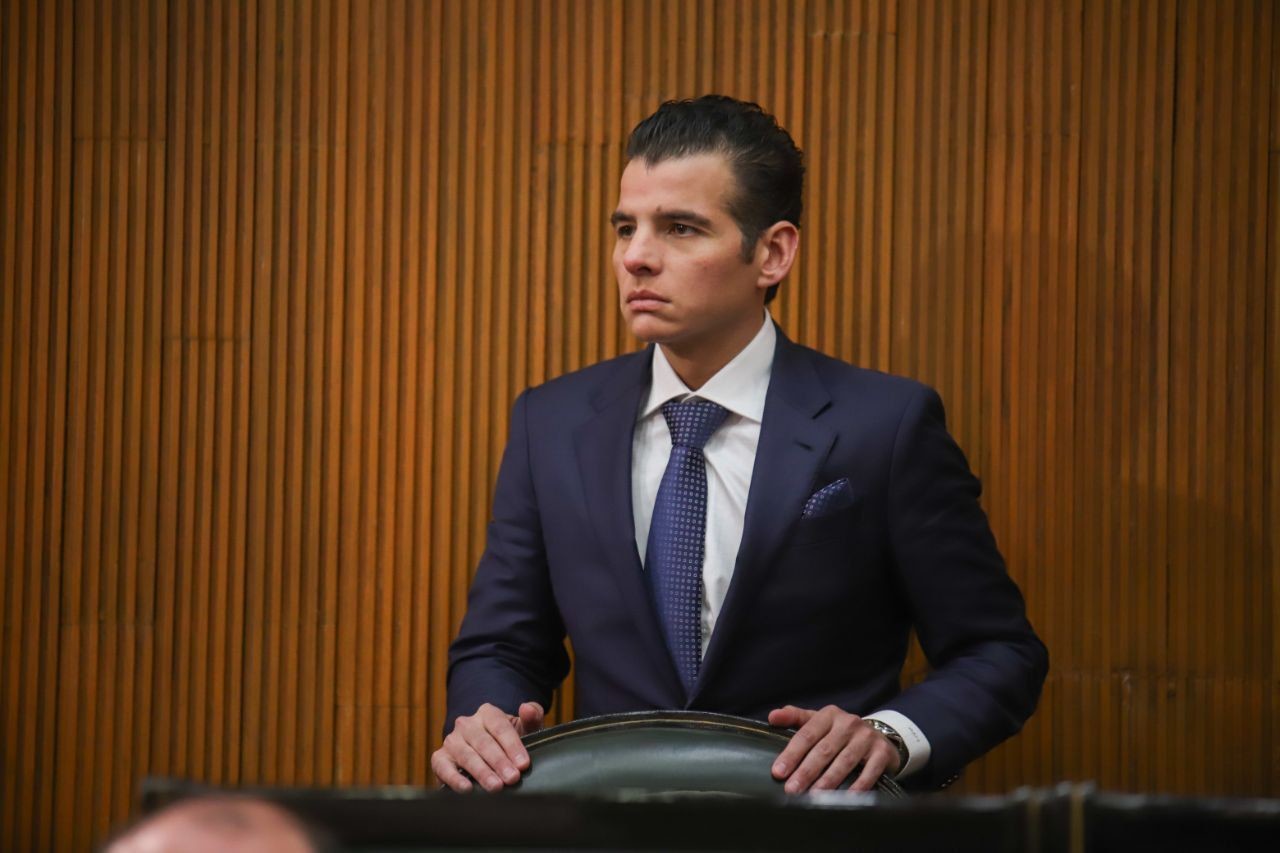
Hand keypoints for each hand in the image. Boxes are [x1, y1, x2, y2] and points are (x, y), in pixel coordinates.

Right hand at [431, 702, 544, 791]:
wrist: (488, 756)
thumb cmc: (509, 743)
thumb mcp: (524, 729)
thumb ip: (532, 717)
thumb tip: (526, 708)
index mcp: (488, 713)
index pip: (500, 727)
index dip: (513, 746)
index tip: (523, 764)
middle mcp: (466, 724)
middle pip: (483, 742)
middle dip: (499, 762)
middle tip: (512, 778)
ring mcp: (451, 741)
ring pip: (466, 755)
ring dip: (481, 772)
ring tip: (496, 787)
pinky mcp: (439, 758)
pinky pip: (443, 767)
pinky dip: (454, 778)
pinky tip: (467, 789)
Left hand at [768, 705, 900, 792]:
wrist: (880, 737)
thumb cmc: (840, 733)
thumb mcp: (819, 721)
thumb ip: (795, 717)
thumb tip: (772, 717)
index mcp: (829, 715)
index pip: (806, 734)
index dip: (791, 754)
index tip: (778, 772)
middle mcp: (848, 723)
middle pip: (824, 750)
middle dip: (806, 771)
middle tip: (792, 790)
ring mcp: (867, 737)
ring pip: (844, 761)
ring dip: (828, 780)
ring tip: (814, 797)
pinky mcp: (882, 752)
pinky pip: (869, 771)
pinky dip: (858, 786)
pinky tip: (846, 799)